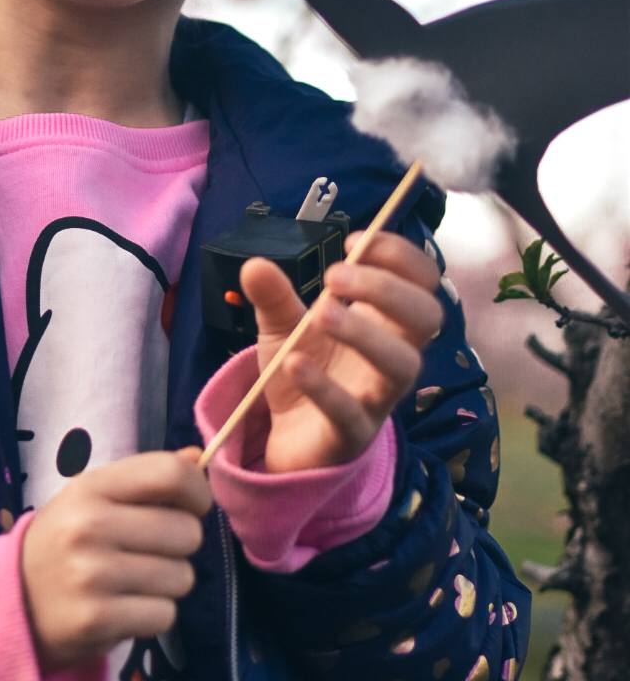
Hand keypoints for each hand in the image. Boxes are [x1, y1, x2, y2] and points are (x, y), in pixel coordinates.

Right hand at [20, 451, 211, 675]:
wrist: (14, 600)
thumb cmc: (66, 541)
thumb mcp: (94, 498)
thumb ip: (145, 477)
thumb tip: (196, 458)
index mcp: (91, 487)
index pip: (170, 474)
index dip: (197, 492)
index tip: (193, 507)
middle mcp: (89, 525)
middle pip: (187, 532)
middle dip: (179, 546)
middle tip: (149, 552)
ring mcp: (91, 574)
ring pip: (182, 577)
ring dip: (167, 584)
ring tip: (133, 582)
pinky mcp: (96, 619)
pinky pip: (164, 615)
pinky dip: (153, 616)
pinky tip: (124, 609)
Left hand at [239, 231, 443, 474]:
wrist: (288, 440)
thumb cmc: (304, 372)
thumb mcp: (281, 327)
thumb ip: (273, 296)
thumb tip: (254, 264)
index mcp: (387, 322)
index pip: (422, 280)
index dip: (399, 255)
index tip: (353, 240)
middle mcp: (394, 356)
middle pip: (426, 317)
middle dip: (386, 288)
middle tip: (334, 277)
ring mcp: (378, 397)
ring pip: (403, 365)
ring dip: (365, 332)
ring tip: (320, 312)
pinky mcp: (353, 435)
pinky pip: (350, 412)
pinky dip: (324, 387)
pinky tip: (294, 363)